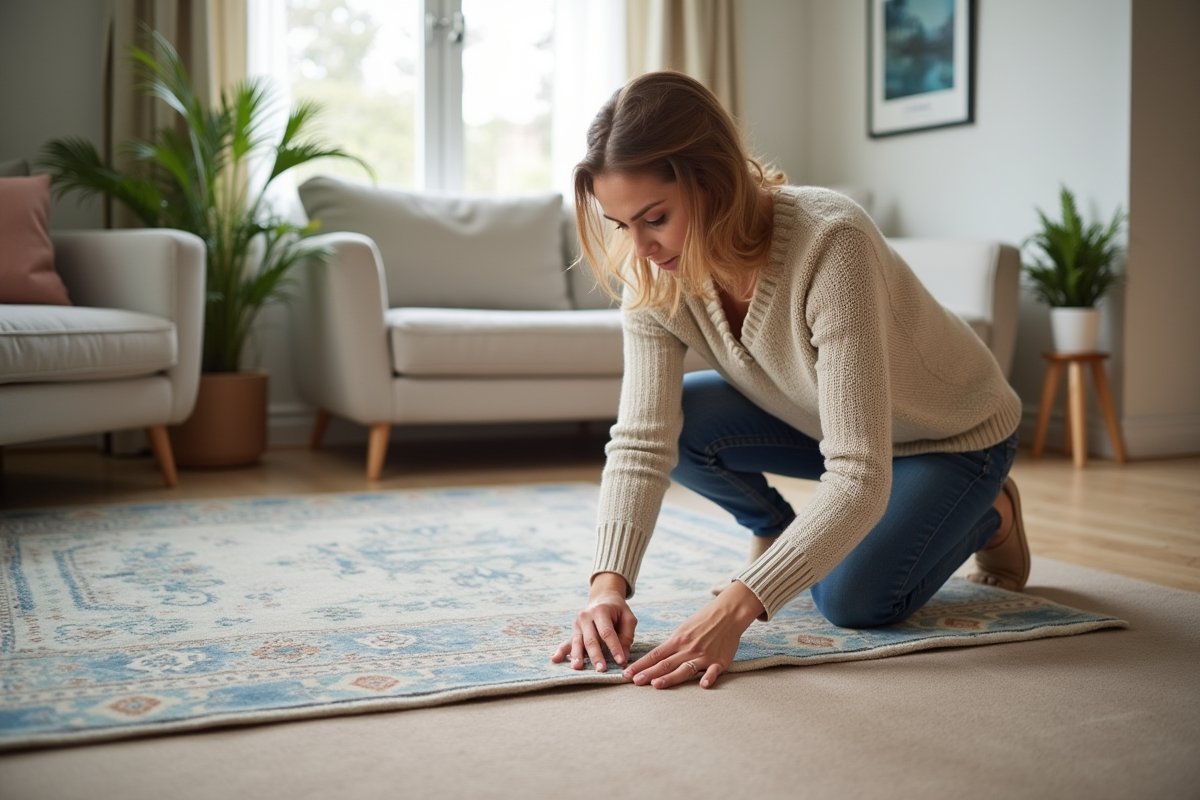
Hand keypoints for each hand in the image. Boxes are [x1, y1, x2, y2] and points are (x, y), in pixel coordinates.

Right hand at [551, 572, 637, 671]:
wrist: (603, 598)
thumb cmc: (618, 611)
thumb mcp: (628, 618)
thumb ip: (627, 636)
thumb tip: (623, 657)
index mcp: (601, 611)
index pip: (607, 632)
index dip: (614, 647)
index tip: (621, 661)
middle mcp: (586, 617)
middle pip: (591, 639)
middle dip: (596, 655)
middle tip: (601, 670)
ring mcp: (578, 624)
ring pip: (578, 642)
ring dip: (578, 656)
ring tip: (577, 667)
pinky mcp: (574, 631)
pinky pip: (567, 642)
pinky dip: (561, 651)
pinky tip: (555, 659)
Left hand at [624, 581, 763, 689]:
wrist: (728, 612)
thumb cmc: (705, 620)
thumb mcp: (684, 628)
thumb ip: (674, 644)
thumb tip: (658, 657)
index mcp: (678, 640)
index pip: (655, 655)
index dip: (640, 665)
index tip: (627, 673)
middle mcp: (688, 649)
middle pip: (665, 663)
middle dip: (648, 673)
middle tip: (634, 682)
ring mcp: (704, 655)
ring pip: (684, 669)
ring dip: (670, 678)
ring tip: (656, 685)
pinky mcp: (720, 661)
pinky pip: (713, 671)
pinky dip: (708, 677)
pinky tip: (703, 685)